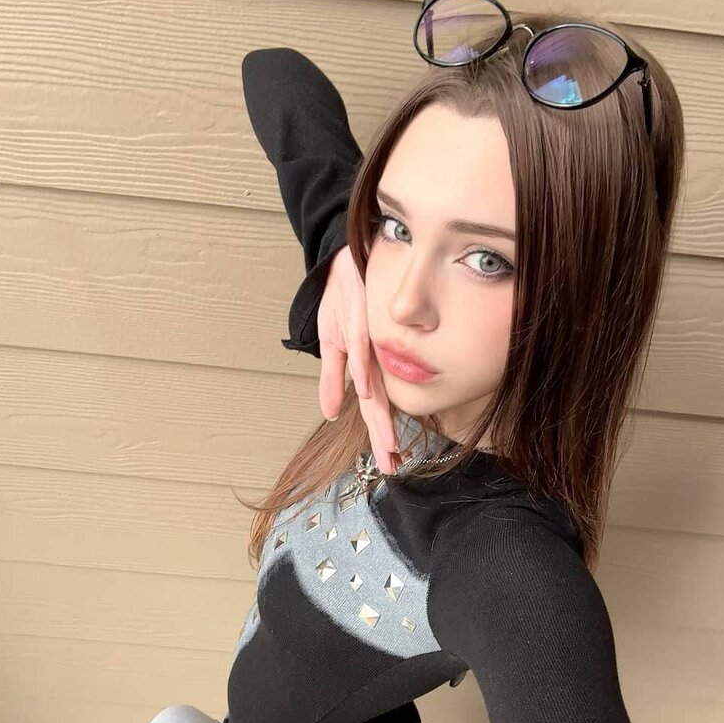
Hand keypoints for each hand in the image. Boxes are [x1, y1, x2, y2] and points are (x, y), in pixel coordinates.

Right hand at [316, 244, 401, 473]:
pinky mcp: (357, 312)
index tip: (390, 465)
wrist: (344, 257)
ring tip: (388, 440)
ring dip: (380, 412)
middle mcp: (372, 354)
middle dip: (384, 434)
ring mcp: (367, 335)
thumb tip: (331, 416)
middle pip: (379, 402)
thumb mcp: (332, 342)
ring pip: (374, 379)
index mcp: (368, 363)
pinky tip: (368, 389)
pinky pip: (359, 342)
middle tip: (392, 464)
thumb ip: (332, 380)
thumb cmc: (342, 298)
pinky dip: (362, 366)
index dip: (381, 435)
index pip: (376, 407)